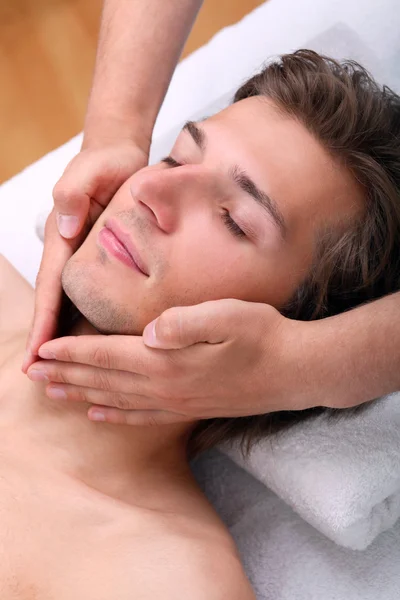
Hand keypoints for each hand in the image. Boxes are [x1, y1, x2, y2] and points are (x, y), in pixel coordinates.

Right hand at [22, 142, 147, 372]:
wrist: (120, 156)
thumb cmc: (105, 162)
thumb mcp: (89, 171)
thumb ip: (73, 195)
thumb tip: (64, 227)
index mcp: (62, 240)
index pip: (51, 289)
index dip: (43, 323)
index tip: (35, 355)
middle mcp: (69, 252)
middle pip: (56, 303)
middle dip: (48, 339)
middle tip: (43, 377)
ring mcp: (83, 257)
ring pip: (72, 302)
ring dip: (65, 334)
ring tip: (65, 370)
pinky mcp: (102, 258)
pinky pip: (94, 293)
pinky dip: (88, 318)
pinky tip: (96, 340)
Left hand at [27, 299, 316, 425]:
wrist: (297, 372)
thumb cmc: (265, 336)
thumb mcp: (230, 315)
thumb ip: (186, 322)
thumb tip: (149, 331)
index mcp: (169, 360)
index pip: (107, 356)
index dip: (72, 353)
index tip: (41, 351)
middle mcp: (167, 386)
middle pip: (103, 381)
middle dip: (65, 377)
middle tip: (31, 376)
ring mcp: (178, 402)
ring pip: (116, 401)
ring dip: (81, 396)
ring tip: (53, 394)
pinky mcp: (190, 409)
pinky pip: (141, 417)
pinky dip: (114, 415)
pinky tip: (99, 415)